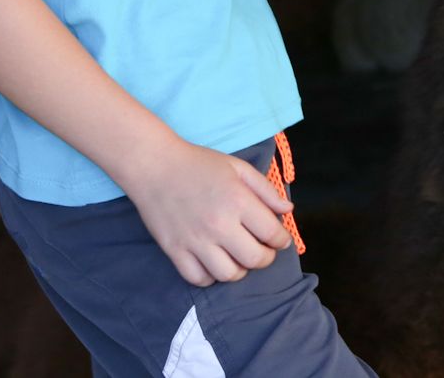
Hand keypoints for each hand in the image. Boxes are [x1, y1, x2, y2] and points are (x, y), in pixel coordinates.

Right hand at [120, 140, 292, 286]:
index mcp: (238, 201)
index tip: (280, 239)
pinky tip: (215, 263)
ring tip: (240, 258)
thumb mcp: (239, 168)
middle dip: (266, 258)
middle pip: (254, 259)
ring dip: (240, 270)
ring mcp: (195, 241)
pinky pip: (198, 278)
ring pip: (228, 274)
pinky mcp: (174, 251)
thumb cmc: (200, 164)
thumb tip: (288, 210)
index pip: (272, 233)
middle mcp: (219, 225)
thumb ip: (266, 190)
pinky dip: (210, 277)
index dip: (282, 240)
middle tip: (264, 251)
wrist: (156, 166)